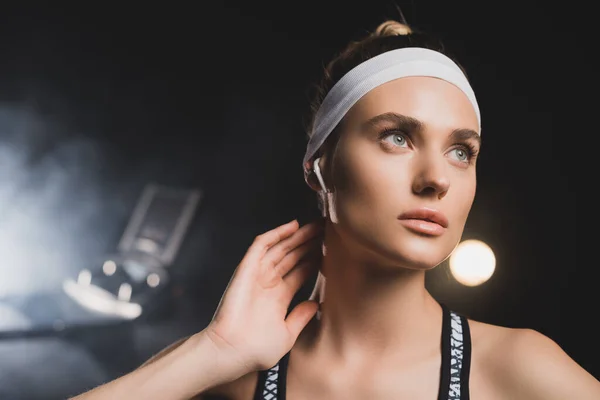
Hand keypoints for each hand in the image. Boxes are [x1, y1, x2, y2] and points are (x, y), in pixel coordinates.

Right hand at [205, 219, 322, 372]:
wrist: (233, 351)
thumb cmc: (256, 349)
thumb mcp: (287, 334)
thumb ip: (300, 317)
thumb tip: (316, 304)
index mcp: (279, 297)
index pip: (299, 272)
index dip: (313, 260)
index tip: (329, 251)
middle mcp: (269, 283)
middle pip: (292, 257)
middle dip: (308, 244)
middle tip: (326, 231)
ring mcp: (258, 275)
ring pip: (280, 248)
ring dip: (297, 236)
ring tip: (316, 225)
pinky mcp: (247, 269)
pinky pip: (261, 246)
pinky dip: (275, 234)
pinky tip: (292, 226)